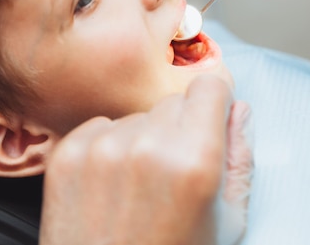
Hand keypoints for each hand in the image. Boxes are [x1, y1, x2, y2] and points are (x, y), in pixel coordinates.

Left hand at [39, 75, 252, 244]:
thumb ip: (240, 158)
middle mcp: (147, 146)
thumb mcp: (226, 222)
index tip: (208, 122)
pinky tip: (112, 187)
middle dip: (180, 128)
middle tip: (173, 174)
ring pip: (137, 115)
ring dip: (143, 139)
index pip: (209, 87)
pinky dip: (109, 148)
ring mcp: (103, 148)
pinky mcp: (69, 154)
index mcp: (195, 161)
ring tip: (139, 187)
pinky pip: (101, 126)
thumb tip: (239, 111)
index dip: (213, 106)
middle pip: (173, 101)